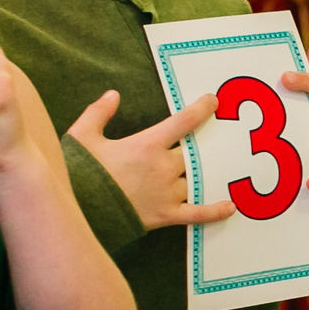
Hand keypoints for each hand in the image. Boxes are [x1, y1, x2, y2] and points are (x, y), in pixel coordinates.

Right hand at [65, 87, 233, 227]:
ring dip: (207, 175)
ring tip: (224, 169)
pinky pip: (198, 214)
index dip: (201, 110)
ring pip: (197, 180)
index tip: (214, 102)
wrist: (78, 209)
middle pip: (194, 154)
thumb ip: (98, 113)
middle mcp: (163, 167)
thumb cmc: (79, 172)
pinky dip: (215, 212)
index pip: (183, 122)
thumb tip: (112, 95)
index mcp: (147, 145)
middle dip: (203, 148)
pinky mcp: (167, 214)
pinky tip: (230, 207)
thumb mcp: (82, 136)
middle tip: (218, 141)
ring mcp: (168, 192)